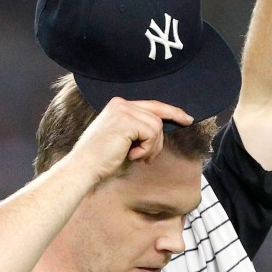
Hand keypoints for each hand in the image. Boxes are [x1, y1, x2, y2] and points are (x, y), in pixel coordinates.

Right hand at [70, 98, 193, 182]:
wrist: (84, 168)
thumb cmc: (103, 160)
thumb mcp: (125, 141)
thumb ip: (140, 130)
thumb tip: (162, 130)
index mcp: (119, 106)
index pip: (152, 105)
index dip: (172, 112)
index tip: (187, 119)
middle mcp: (121, 103)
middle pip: (158, 116)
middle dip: (158, 140)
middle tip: (146, 157)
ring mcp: (123, 110)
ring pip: (157, 126)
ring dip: (151, 147)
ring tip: (136, 157)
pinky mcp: (126, 120)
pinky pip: (152, 133)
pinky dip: (146, 149)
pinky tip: (131, 155)